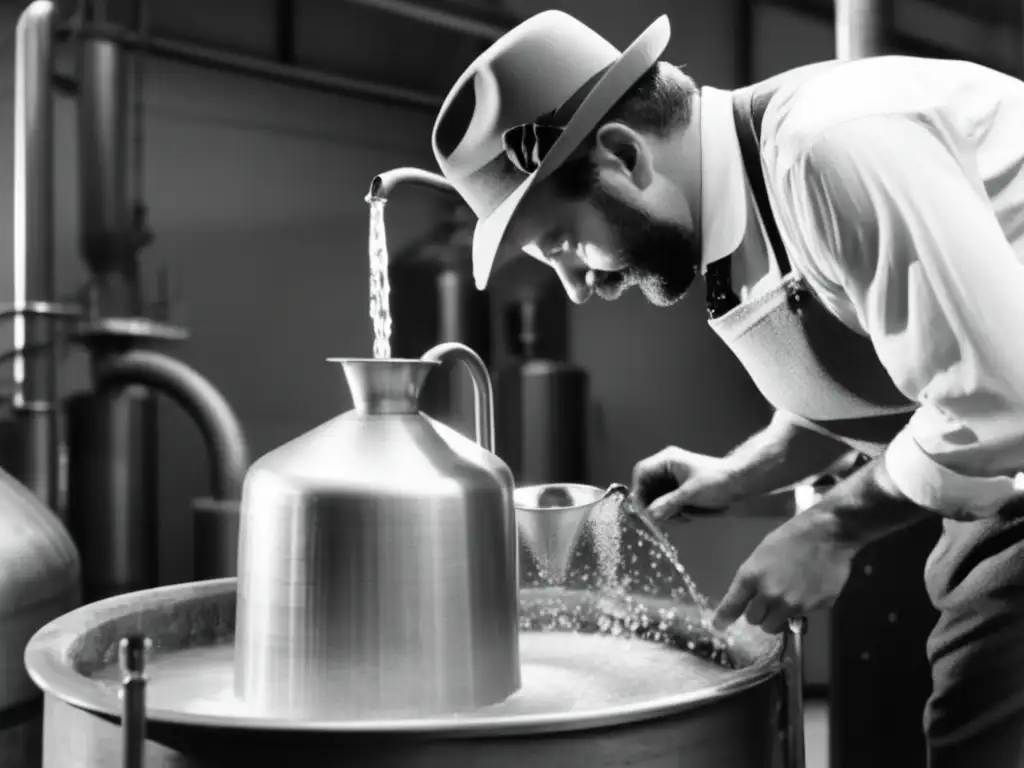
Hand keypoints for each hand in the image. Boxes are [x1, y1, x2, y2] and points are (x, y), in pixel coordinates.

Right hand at [630, 446, 737, 521]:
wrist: (742, 483)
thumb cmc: (716, 482)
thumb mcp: (690, 494)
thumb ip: (667, 504)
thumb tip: (648, 516)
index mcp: (667, 460)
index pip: (641, 472)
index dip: (638, 491)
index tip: (641, 510)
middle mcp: (667, 467)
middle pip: (647, 486)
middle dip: (652, 504)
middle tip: (659, 520)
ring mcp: (674, 478)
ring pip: (656, 496)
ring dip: (663, 510)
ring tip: (678, 518)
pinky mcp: (681, 489)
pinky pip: (667, 501)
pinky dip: (672, 511)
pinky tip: (684, 516)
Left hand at [712, 509, 855, 633]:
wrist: (828, 534)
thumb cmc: (790, 537)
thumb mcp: (761, 554)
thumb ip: (752, 579)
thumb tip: (747, 600)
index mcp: (751, 576)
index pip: (732, 606)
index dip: (723, 618)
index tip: (719, 626)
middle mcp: (769, 595)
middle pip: (753, 620)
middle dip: (757, 613)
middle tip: (764, 603)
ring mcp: (793, 605)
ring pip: (774, 625)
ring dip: (775, 618)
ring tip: (784, 602)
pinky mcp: (814, 609)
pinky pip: (800, 618)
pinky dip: (800, 610)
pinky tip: (806, 591)